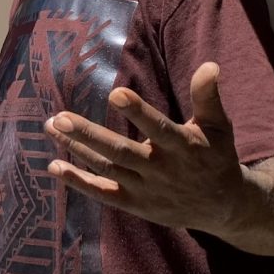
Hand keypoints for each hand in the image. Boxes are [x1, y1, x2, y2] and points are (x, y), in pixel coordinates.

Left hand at [44, 62, 243, 234]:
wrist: (223, 208)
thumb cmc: (216, 157)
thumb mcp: (218, 126)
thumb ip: (208, 97)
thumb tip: (210, 65)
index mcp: (182, 146)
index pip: (157, 128)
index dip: (137, 112)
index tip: (115, 92)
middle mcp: (160, 169)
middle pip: (120, 151)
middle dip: (88, 134)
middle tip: (59, 118)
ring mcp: (145, 188)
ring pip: (106, 167)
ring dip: (76, 149)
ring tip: (50, 126)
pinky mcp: (134, 203)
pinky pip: (103, 192)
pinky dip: (79, 182)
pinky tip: (55, 166)